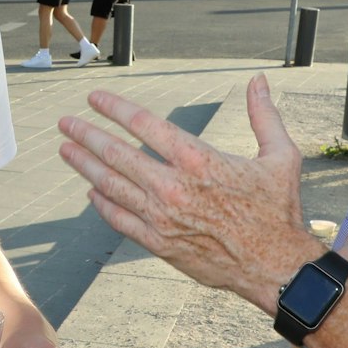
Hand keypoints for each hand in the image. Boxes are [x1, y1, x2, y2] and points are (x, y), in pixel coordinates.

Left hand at [59, 74, 316, 315]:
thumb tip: (258, 80)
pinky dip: (102, 204)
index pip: (144, 125)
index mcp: (199, 160)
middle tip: (65, 123)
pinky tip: (91, 192)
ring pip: (111, 186)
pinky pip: (120, 220)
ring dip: (85, 166)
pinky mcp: (159, 244)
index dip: (114, 108)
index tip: (94, 98)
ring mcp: (162, 218)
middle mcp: (174, 187)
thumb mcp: (281, 156)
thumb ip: (264, 115)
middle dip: (86, 135)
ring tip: (67, 151)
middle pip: (116, 154)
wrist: (275, 267)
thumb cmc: (279, 211)